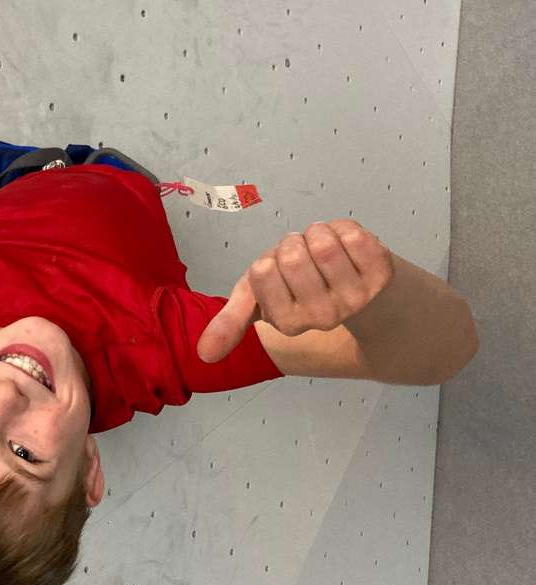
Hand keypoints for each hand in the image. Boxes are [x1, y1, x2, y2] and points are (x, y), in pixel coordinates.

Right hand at [196, 220, 395, 363]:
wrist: (360, 294)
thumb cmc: (300, 290)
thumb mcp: (259, 302)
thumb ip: (230, 323)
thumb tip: (202, 355)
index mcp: (288, 323)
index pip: (262, 272)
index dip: (269, 262)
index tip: (280, 275)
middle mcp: (323, 317)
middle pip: (291, 254)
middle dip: (293, 245)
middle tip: (305, 260)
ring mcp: (356, 297)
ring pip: (322, 241)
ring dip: (318, 234)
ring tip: (324, 251)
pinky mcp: (382, 275)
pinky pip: (352, 234)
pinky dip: (344, 229)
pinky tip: (348, 247)